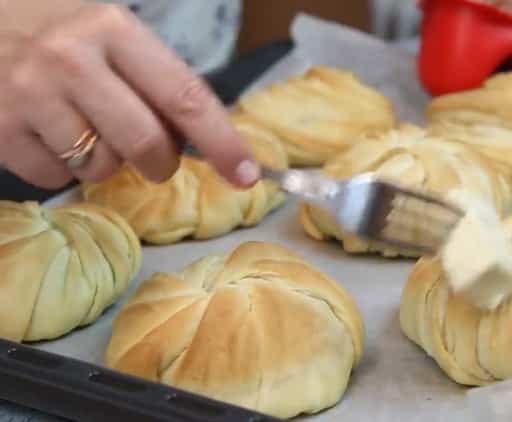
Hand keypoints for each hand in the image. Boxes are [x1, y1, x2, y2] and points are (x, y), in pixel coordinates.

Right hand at [0, 2, 259, 189]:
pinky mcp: (0, 127)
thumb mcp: (108, 32)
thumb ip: (152, 79)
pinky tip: (49, 135)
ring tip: (85, 128)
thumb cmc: (55, 28)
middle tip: (155, 158)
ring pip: (101, 168)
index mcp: (114, 29)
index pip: (185, 96)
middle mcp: (72, 59)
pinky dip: (63, 169)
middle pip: (147, 144)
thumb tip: (200, 141)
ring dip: (107, 164)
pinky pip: (55, 177)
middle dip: (162, 163)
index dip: (223, 141)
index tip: (247, 173)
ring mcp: (30, 94)